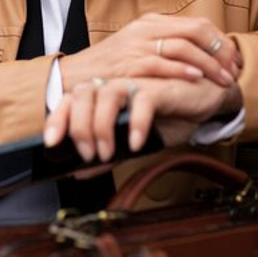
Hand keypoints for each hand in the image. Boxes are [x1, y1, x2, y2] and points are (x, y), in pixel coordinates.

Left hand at [44, 73, 242, 164]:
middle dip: (78, 127)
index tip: (51, 143)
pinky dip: (136, 123)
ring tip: (107, 153)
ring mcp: (137, 83)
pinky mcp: (160, 86)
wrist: (206, 102)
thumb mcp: (133, 141)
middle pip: (83, 94)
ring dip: (101, 126)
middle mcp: (116, 84)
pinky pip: (143, 101)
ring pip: (106, 94)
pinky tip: (137, 143)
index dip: (58, 118)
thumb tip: (78, 173)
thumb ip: (109, 152)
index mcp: (104, 93)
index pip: (71, 98)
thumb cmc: (170, 117)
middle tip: (89, 155)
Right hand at [58, 15, 241, 93]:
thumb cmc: (110, 68)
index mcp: (151, 22)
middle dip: (220, 52)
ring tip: (223, 80)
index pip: (197, 24)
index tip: (233, 61)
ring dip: (208, 65)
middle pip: (195, 31)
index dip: (221, 42)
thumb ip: (164, 46)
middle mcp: (146, 30)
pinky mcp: (129, 64)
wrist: (75, 78)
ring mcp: (137, 46)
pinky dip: (182, 71)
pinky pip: (161, 64)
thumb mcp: (137, 48)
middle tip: (234, 71)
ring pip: (183, 47)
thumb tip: (199, 56)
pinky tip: (197, 79)